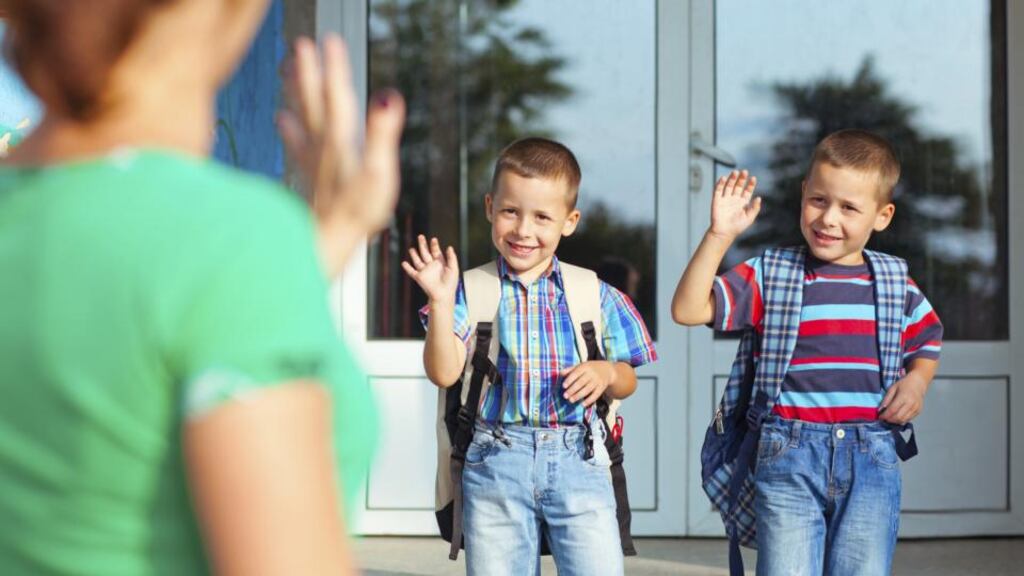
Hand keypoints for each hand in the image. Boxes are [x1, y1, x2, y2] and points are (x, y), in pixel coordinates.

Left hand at [278, 34, 405, 274]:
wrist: (324, 245)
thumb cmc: (355, 214)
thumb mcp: (379, 174)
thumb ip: (382, 134)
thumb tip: (388, 96)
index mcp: (341, 141)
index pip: (338, 96)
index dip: (335, 67)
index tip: (330, 40)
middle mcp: (323, 147)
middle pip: (313, 101)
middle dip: (308, 71)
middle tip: (300, 44)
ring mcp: (313, 162)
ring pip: (301, 116)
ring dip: (295, 91)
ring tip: (287, 68)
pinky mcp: (309, 177)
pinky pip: (296, 143)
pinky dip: (288, 127)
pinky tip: (280, 118)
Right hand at [401, 235, 459, 304]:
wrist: (443, 294)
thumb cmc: (450, 283)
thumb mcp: (453, 268)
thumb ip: (452, 258)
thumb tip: (449, 247)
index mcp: (440, 263)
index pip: (436, 252)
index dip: (434, 245)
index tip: (433, 239)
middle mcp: (431, 266)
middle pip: (425, 253)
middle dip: (423, 245)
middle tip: (420, 236)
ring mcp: (425, 271)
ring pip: (418, 260)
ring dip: (414, 255)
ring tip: (411, 249)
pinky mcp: (419, 277)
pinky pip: (411, 271)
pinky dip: (407, 268)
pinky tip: (404, 263)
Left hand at [560, 361, 615, 406]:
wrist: (607, 370)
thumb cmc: (589, 368)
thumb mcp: (581, 366)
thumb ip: (570, 369)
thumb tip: (560, 373)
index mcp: (585, 367)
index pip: (576, 373)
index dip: (570, 380)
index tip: (563, 386)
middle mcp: (592, 374)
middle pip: (581, 382)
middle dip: (572, 390)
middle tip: (565, 396)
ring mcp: (597, 381)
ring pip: (587, 390)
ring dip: (578, 396)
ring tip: (571, 400)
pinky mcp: (601, 388)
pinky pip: (595, 395)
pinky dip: (589, 400)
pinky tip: (582, 404)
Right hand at [709, 169, 759, 239]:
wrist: (724, 232)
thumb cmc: (737, 227)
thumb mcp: (749, 218)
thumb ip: (755, 208)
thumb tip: (759, 197)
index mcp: (743, 202)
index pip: (747, 190)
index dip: (750, 184)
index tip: (753, 178)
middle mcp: (734, 199)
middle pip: (738, 185)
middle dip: (741, 179)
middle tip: (744, 172)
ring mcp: (725, 199)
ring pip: (729, 185)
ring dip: (732, 178)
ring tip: (735, 172)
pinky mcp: (717, 200)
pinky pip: (718, 190)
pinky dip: (720, 183)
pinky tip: (724, 178)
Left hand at [878, 372, 928, 423]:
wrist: (918, 383)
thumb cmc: (904, 384)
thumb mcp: (892, 388)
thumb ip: (886, 399)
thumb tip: (880, 410)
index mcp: (903, 397)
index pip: (892, 410)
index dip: (885, 415)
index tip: (880, 417)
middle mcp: (911, 404)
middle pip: (898, 417)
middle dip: (889, 420)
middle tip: (884, 418)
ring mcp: (916, 408)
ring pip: (903, 420)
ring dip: (895, 421)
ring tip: (889, 418)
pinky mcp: (918, 411)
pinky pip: (908, 419)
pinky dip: (901, 420)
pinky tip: (897, 417)